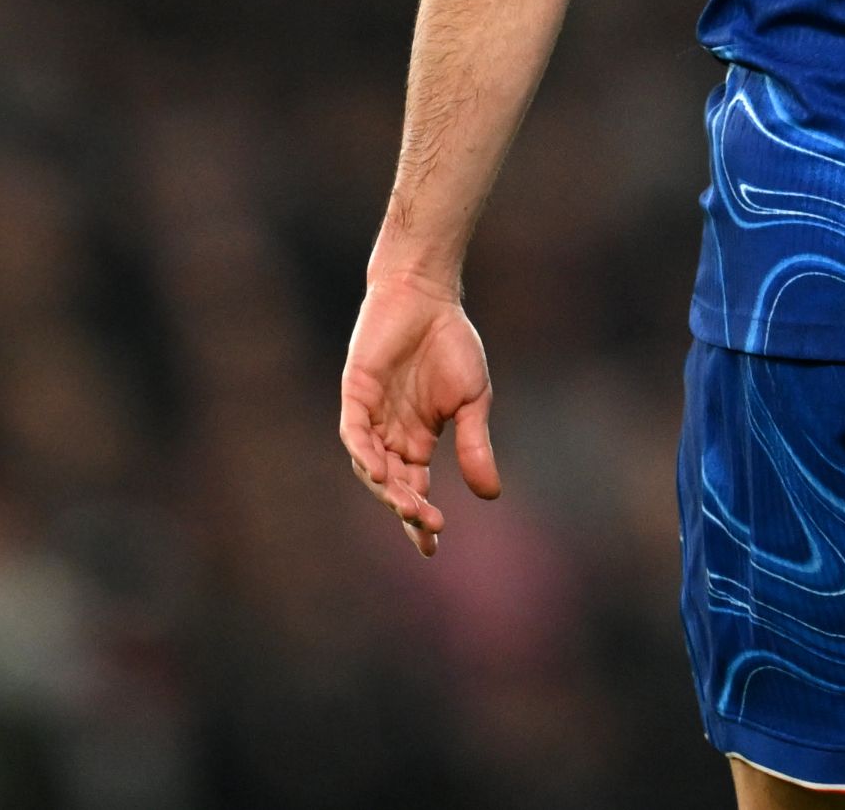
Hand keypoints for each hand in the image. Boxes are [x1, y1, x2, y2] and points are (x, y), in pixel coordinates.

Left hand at [337, 274, 501, 555]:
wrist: (428, 297)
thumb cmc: (452, 344)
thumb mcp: (472, 401)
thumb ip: (475, 446)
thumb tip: (490, 496)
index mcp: (418, 439)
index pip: (416, 488)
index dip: (420, 518)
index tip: (431, 548)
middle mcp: (391, 434)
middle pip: (394, 485)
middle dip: (409, 508)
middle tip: (428, 526)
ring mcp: (371, 416)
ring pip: (372, 466)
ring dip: (389, 488)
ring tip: (409, 506)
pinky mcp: (355, 395)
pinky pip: (354, 433)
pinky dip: (364, 454)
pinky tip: (378, 470)